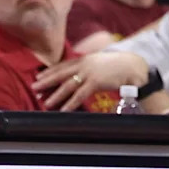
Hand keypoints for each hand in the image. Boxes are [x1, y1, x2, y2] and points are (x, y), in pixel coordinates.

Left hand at [33, 52, 148, 111]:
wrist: (134, 66)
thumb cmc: (120, 64)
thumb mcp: (102, 61)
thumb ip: (90, 65)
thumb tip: (81, 72)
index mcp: (86, 58)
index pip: (64, 64)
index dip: (50, 70)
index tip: (39, 75)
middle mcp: (85, 64)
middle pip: (61, 73)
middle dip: (46, 81)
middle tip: (34, 87)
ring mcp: (90, 73)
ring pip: (68, 85)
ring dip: (55, 95)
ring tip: (45, 103)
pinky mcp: (96, 82)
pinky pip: (79, 95)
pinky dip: (70, 103)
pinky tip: (63, 110)